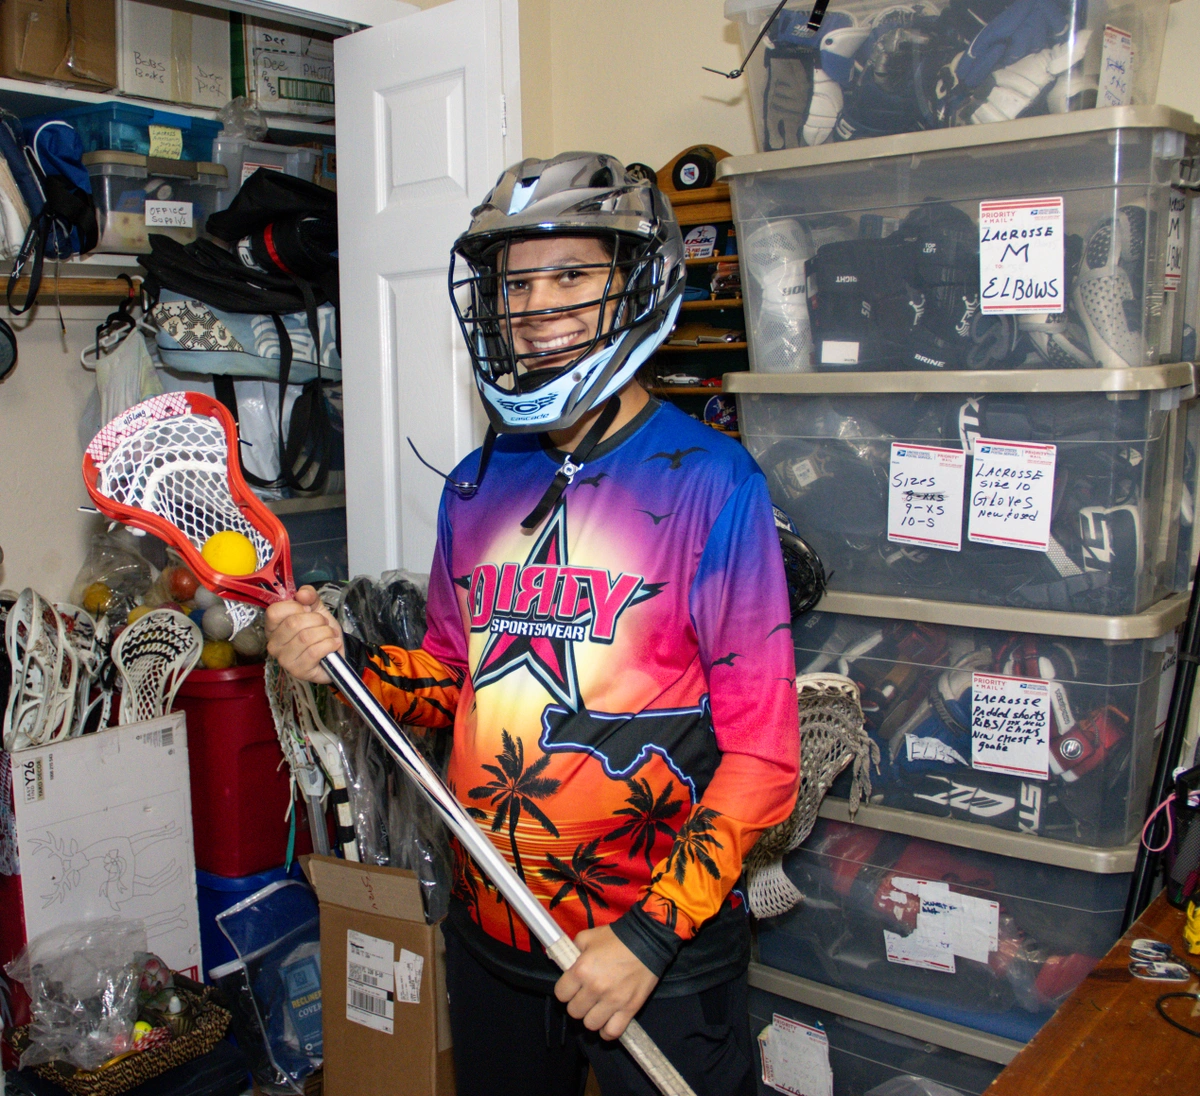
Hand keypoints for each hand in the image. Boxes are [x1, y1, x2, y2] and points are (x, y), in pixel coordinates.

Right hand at [264, 585, 342, 683]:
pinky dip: (329, 644)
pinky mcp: (298, 671)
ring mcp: (284, 659)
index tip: (308, 610)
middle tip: (324, 624)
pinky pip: (314, 652)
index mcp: (273, 627)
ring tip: (330, 635)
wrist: (336, 653)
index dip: (296, 607)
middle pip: (293, 623)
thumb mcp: (316, 609)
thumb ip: (309, 596)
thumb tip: (301, 594)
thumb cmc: (321, 631)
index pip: (274, 611)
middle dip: (316, 619)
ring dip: (325, 632)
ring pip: (305, 637)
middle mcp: (274, 644)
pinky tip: (333, 644)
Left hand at [554, 925, 658, 1040]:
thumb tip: (567, 964)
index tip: (573, 987)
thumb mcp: (587, 936)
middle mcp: (594, 989)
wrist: (647, 940)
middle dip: (577, 1003)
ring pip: (590, 1024)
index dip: (566, 990)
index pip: (561, 994)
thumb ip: (573, 951)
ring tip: (597, 1007)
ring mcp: (612, 1001)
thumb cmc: (616, 937)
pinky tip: (607, 1022)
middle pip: (574, 1011)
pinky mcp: (629, 1009)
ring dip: (591, 1017)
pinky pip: (612, 1032)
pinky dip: (607, 1031)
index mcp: (581, 970)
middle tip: (586, 995)